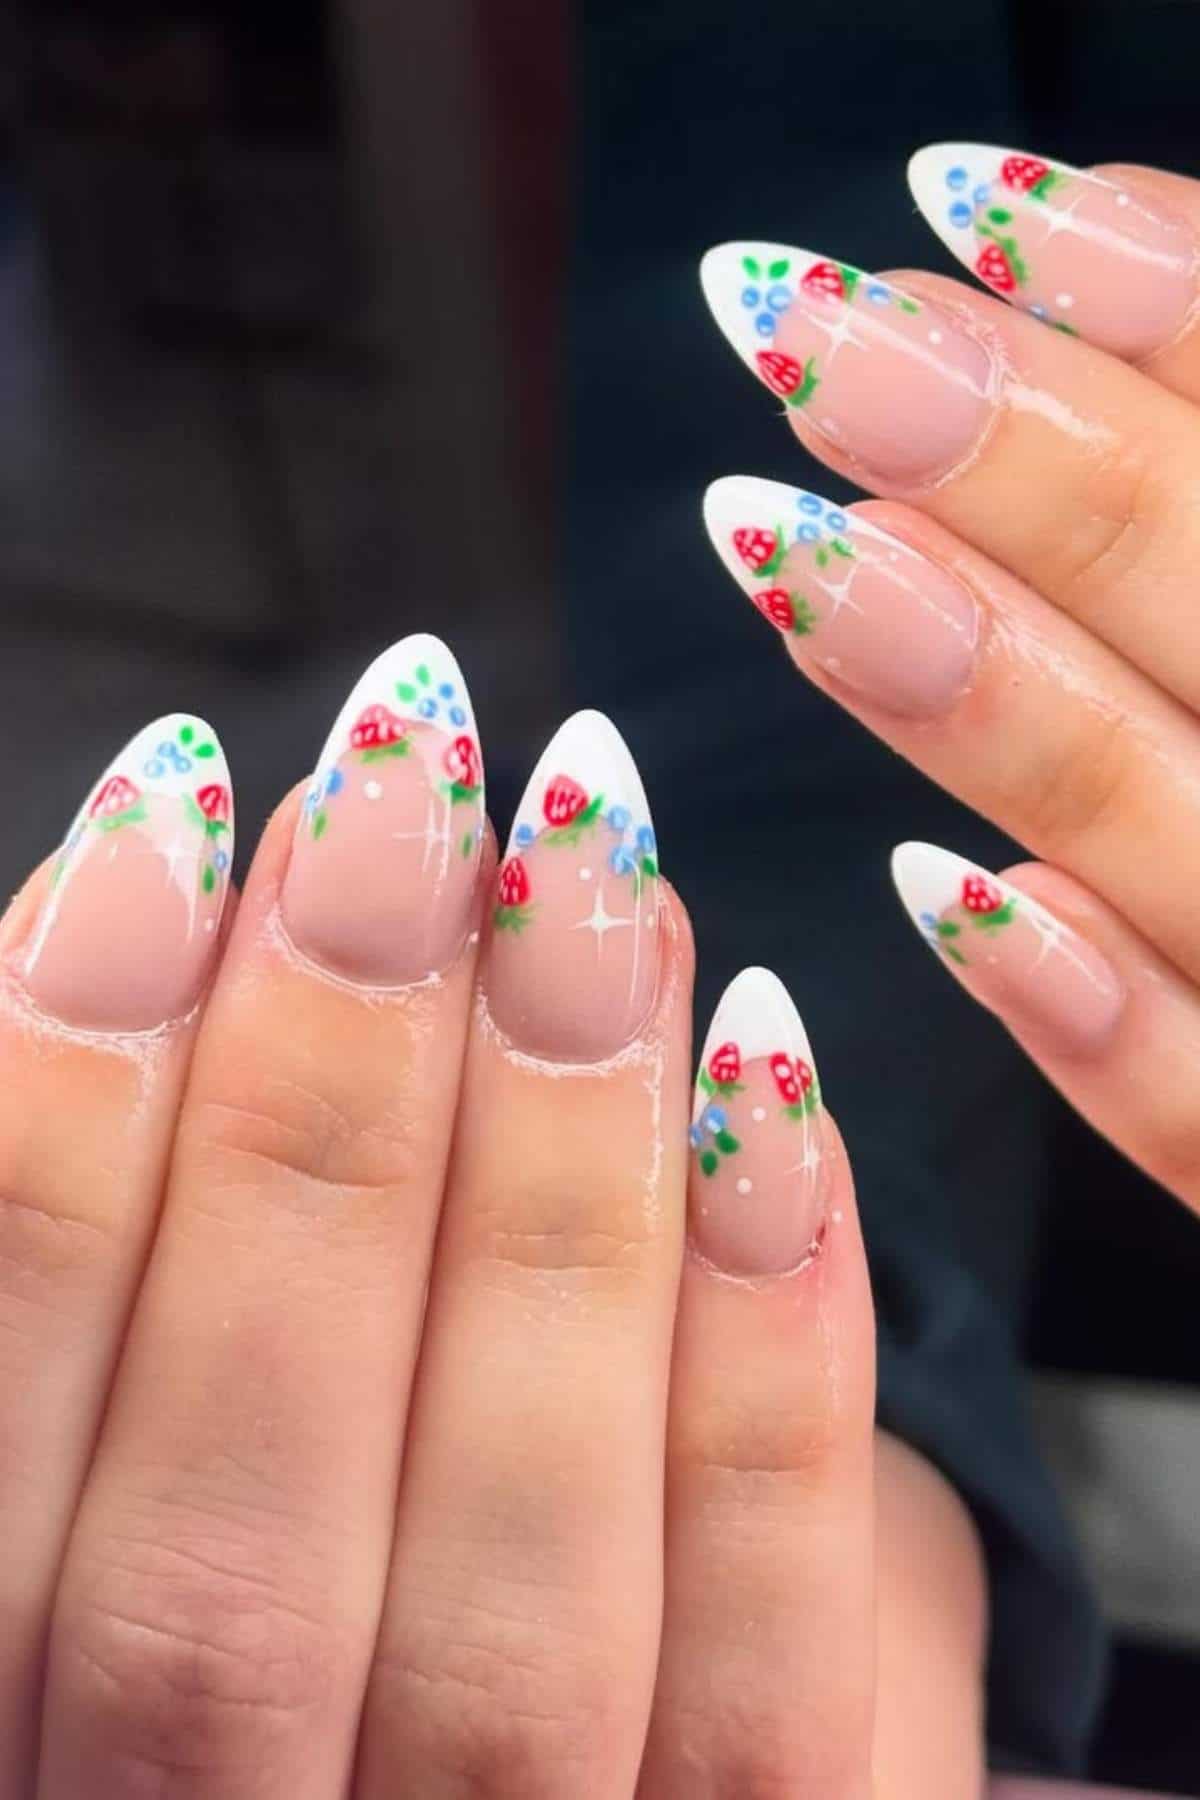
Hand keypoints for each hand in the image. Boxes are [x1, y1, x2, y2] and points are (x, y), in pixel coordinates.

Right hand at [0, 653, 981, 1794]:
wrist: (454, 1756)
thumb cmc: (216, 1523)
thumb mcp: (102, 1402)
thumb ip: (100, 1231)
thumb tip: (134, 883)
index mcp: (0, 1728)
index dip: (64, 1116)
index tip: (168, 814)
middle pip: (234, 1553)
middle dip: (324, 1123)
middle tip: (401, 790)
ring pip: (508, 1616)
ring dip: (556, 1195)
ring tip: (593, 869)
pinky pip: (757, 1683)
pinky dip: (768, 1375)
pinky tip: (771, 1080)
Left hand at [701, 146, 1199, 1216]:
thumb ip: (1194, 480)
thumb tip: (1084, 239)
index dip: (1166, 307)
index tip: (967, 207)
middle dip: (1025, 458)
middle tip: (809, 332)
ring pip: (1182, 825)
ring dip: (993, 688)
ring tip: (790, 545)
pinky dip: (1090, 1012)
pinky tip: (940, 896)